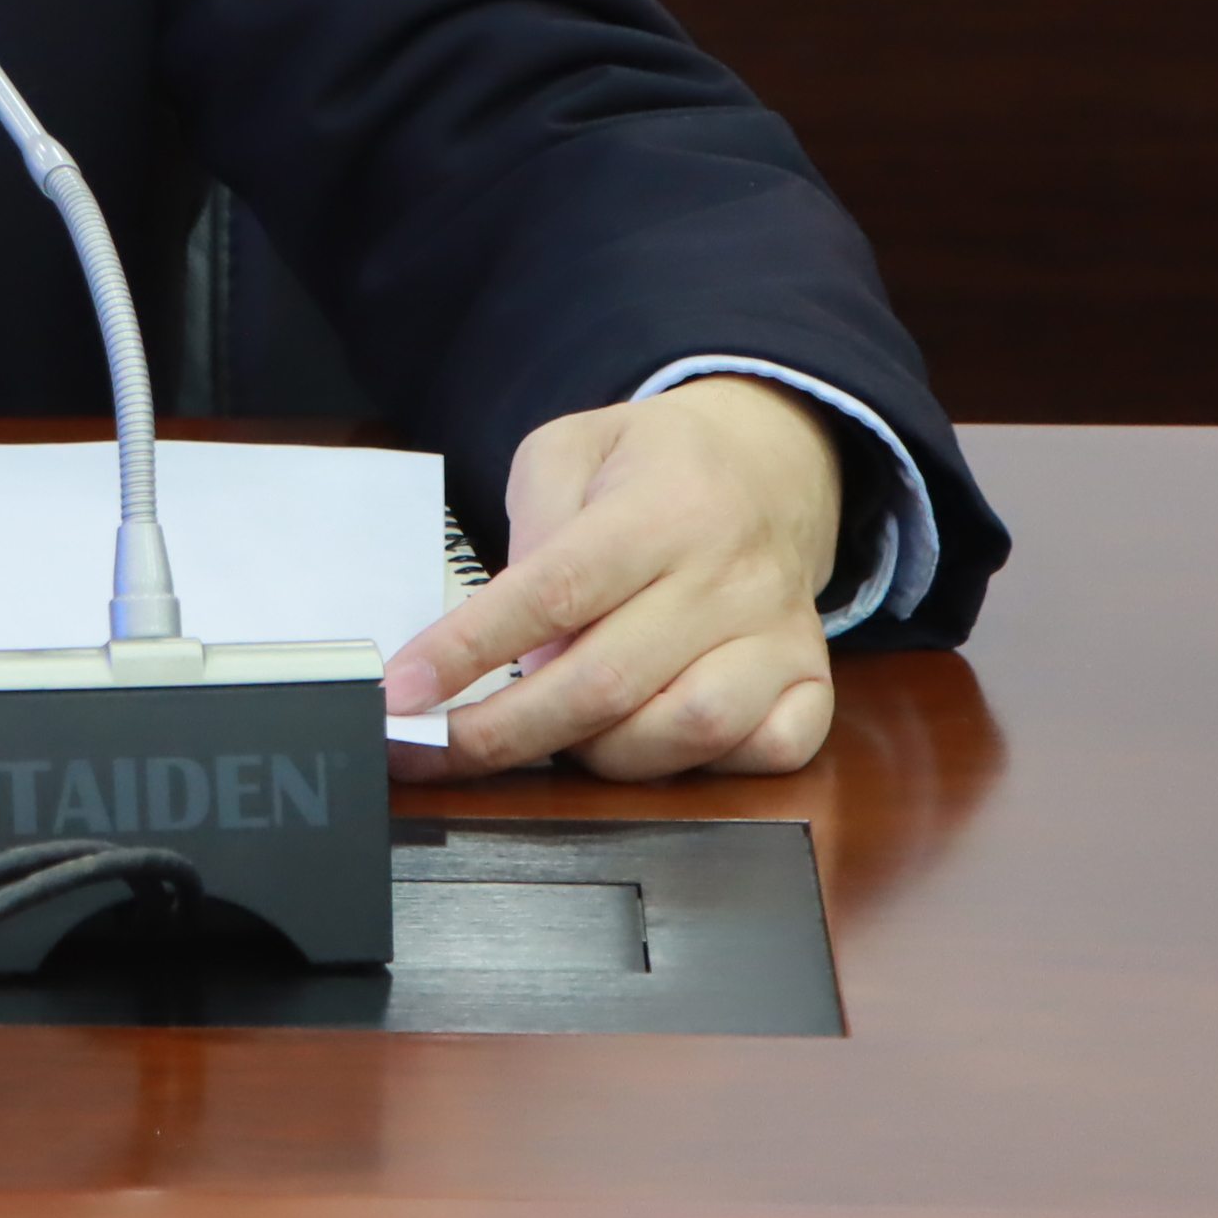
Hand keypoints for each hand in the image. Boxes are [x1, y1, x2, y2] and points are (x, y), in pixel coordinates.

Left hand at [381, 375, 845, 781]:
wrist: (772, 460)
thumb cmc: (651, 466)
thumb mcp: (570, 448)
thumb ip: (532, 522)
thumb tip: (513, 633)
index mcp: (660, 507)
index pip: (555, 591)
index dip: (470, 650)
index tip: (405, 692)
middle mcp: (726, 575)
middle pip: (607, 681)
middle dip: (505, 731)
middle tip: (434, 749)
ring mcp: (777, 632)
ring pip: (683, 730)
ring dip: (596, 754)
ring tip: (549, 731)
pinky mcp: (811, 677)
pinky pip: (765, 754)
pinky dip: (700, 768)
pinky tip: (649, 741)